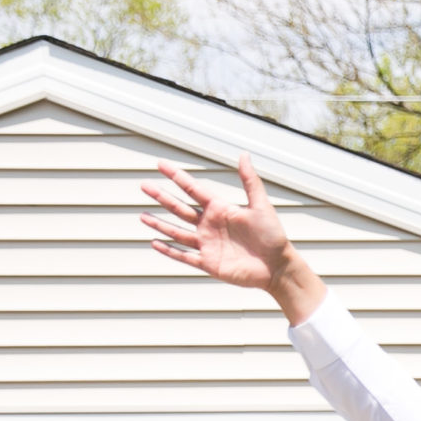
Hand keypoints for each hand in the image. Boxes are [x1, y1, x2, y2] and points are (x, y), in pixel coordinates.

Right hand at [141, 155, 321, 318]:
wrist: (278, 266)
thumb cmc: (273, 235)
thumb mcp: (261, 205)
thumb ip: (250, 181)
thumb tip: (244, 154)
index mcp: (220, 209)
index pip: (193, 189)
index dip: (176, 177)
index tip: (160, 164)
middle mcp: (210, 225)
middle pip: (180, 208)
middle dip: (162, 197)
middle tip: (143, 185)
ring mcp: (207, 244)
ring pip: (177, 232)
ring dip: (160, 224)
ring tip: (142, 216)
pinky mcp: (209, 263)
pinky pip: (184, 256)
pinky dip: (169, 251)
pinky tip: (154, 243)